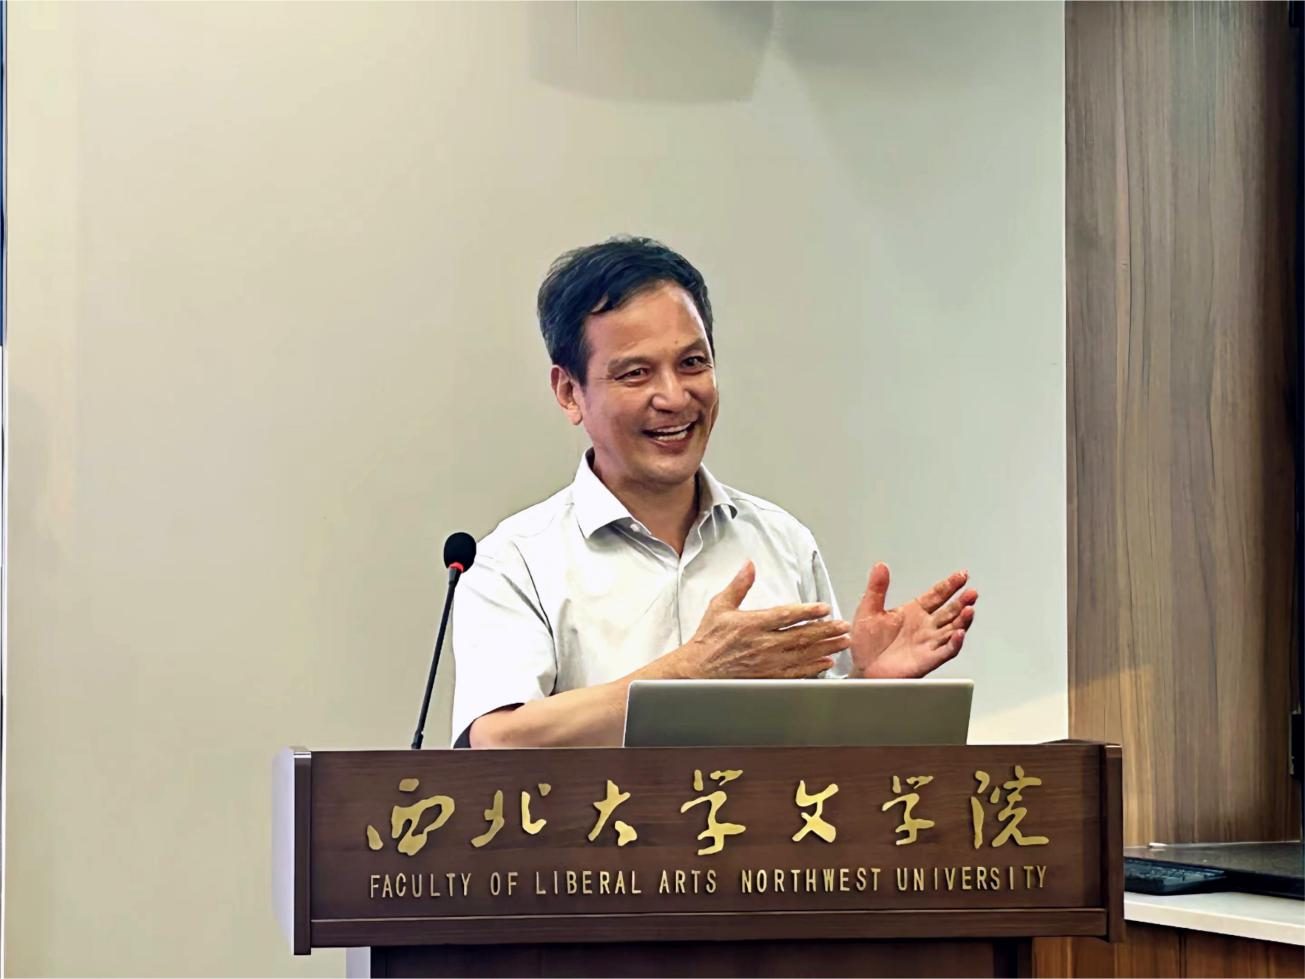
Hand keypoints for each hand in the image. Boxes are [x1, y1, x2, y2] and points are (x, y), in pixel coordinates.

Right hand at [679, 561, 851, 679]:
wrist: (697, 671)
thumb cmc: (708, 640)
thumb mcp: (719, 606)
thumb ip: (738, 585)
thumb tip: (749, 565)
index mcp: (752, 624)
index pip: (786, 615)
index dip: (808, 611)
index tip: (824, 608)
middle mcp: (762, 644)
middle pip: (801, 636)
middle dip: (826, 630)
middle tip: (843, 626)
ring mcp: (767, 663)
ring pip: (803, 654)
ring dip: (826, 648)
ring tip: (842, 642)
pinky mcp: (768, 678)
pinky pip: (796, 673)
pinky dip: (813, 669)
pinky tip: (826, 663)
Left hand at [850, 562, 976, 677]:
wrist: (862, 669)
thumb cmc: (866, 643)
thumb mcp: (868, 610)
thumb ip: (877, 588)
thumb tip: (880, 566)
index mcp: (913, 612)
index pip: (937, 595)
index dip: (950, 585)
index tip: (962, 575)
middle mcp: (924, 627)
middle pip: (949, 611)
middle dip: (961, 601)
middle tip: (971, 592)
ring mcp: (928, 643)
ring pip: (952, 630)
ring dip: (962, 620)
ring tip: (969, 609)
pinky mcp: (927, 659)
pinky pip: (946, 651)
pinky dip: (955, 643)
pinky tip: (959, 634)